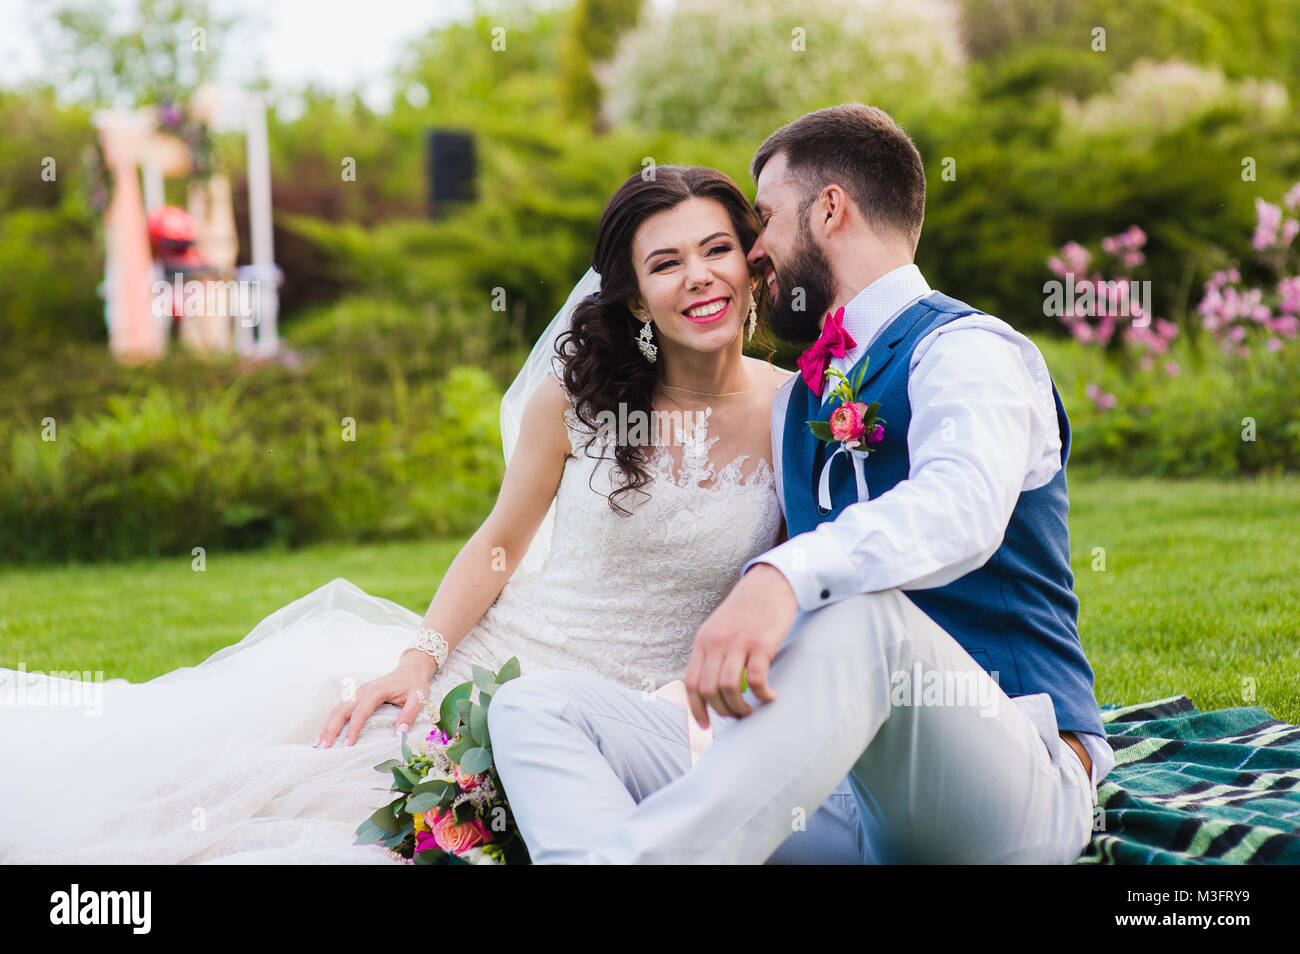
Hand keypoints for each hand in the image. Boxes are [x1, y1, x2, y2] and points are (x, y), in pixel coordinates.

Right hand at [315, 653, 435, 748]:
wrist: (411, 669)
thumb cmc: (414, 684)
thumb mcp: (418, 698)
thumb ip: (409, 714)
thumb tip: (400, 733)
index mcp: (376, 691)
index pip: (360, 712)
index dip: (353, 729)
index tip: (347, 745)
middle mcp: (363, 691)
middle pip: (341, 710)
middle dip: (331, 729)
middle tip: (323, 748)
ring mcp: (358, 693)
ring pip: (337, 710)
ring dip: (327, 726)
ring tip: (319, 744)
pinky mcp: (357, 697)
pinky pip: (341, 710)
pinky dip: (332, 722)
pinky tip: (326, 734)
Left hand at [684, 563, 798, 728]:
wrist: (771, 583)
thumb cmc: (747, 611)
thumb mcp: (720, 628)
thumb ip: (713, 653)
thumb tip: (711, 689)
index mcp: (703, 640)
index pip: (691, 683)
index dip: (695, 709)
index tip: (704, 726)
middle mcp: (717, 642)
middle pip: (708, 690)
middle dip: (721, 711)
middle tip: (737, 716)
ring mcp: (738, 642)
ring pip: (728, 688)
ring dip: (739, 708)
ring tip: (751, 710)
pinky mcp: (761, 643)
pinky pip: (756, 680)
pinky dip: (762, 694)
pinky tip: (770, 696)